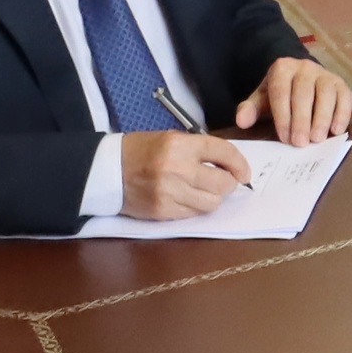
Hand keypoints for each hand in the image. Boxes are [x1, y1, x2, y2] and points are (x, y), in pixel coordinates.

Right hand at [120, 130, 258, 218]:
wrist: (107, 171)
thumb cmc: (141, 151)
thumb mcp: (170, 138)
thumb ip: (199, 149)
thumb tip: (230, 164)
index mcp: (179, 145)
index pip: (223, 152)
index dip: (239, 164)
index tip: (244, 173)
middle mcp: (177, 169)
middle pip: (223, 183)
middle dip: (228, 183)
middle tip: (222, 181)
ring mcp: (170, 193)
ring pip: (212, 203)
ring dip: (213, 198)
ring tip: (203, 191)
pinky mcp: (164, 211)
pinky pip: (195, 214)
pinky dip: (197, 207)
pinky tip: (187, 198)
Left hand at [238, 56, 351, 143]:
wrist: (299, 77)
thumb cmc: (279, 93)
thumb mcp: (262, 98)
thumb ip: (250, 109)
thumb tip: (241, 121)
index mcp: (282, 68)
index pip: (281, 92)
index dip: (283, 116)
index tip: (284, 138)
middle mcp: (305, 67)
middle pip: (304, 93)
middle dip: (302, 120)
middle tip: (300, 143)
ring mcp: (325, 74)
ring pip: (326, 94)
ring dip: (322, 118)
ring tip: (317, 139)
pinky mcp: (340, 83)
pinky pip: (344, 97)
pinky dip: (342, 113)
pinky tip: (336, 130)